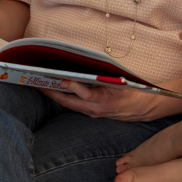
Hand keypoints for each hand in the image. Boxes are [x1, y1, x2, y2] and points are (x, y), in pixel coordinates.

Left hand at [40, 80, 164, 121]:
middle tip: (38, 82)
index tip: (61, 79)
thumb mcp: (121, 82)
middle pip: (69, 102)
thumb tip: (87, 68)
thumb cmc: (133, 92)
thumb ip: (104, 77)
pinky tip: (56, 90)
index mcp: (104, 101)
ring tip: (42, 84)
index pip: (84, 94)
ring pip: (69, 105)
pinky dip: (64, 98)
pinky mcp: (92, 113)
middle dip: (52, 92)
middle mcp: (95, 109)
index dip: (71, 87)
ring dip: (55, 95)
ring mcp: (92, 113)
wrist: (143, 108)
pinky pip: (74, 106)